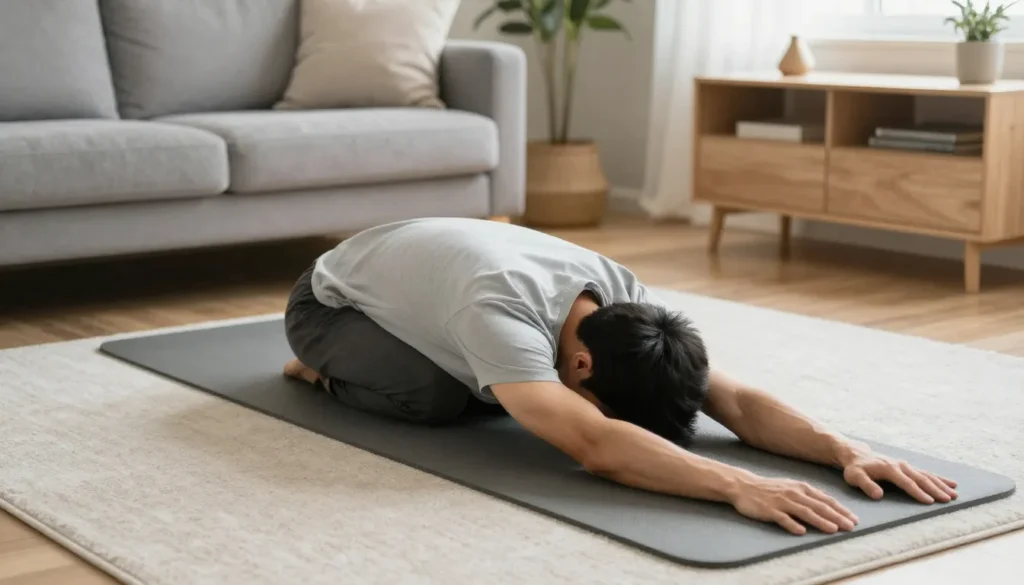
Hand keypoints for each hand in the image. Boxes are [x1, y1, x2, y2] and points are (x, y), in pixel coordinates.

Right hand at [729, 474, 858, 535]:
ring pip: (804, 512)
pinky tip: (801, 532)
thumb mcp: (791, 487)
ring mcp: (781, 502)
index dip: (841, 510)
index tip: (854, 519)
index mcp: (801, 488)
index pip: (826, 500)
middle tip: (850, 527)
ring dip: (820, 521)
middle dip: (837, 517)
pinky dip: (792, 525)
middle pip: (819, 506)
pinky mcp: (769, 510)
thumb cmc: (769, 488)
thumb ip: (808, 496)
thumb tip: (827, 506)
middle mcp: (794, 493)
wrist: (744, 486)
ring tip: (833, 529)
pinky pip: (782, 518)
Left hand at [842, 452, 957, 503]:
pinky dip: (939, 478)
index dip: (917, 492)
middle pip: (920, 478)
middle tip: (949, 499)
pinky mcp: (908, 467)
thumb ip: (866, 485)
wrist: (856, 454)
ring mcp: (905, 465)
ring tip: (954, 494)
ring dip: (941, 485)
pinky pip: (926, 472)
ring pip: (926, 475)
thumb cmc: (855, 468)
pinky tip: (951, 484)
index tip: (929, 501)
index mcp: (888, 469)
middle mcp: (900, 465)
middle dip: (935, 489)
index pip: (906, 482)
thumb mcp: (855, 477)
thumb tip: (878, 495)